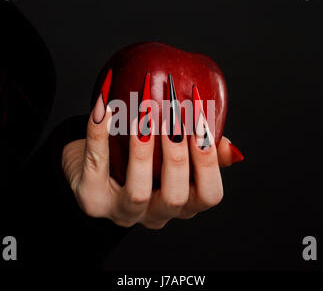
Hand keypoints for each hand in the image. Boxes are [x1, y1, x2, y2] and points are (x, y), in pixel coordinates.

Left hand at [62, 99, 242, 229]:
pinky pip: (96, 166)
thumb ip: (201, 154)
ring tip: (144, 114)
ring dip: (143, 151)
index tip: (201, 123)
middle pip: (175, 197)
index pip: (208, 195)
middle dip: (178, 155)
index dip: (209, 161)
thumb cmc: (140, 157)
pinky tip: (104, 108)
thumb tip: (231, 149)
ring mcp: (122, 211)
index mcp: (182, 205)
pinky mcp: (92, 199)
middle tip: (174, 116)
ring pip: (138, 192)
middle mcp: (156, 214)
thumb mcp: (174, 158)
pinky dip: (99, 134)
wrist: (91, 168)